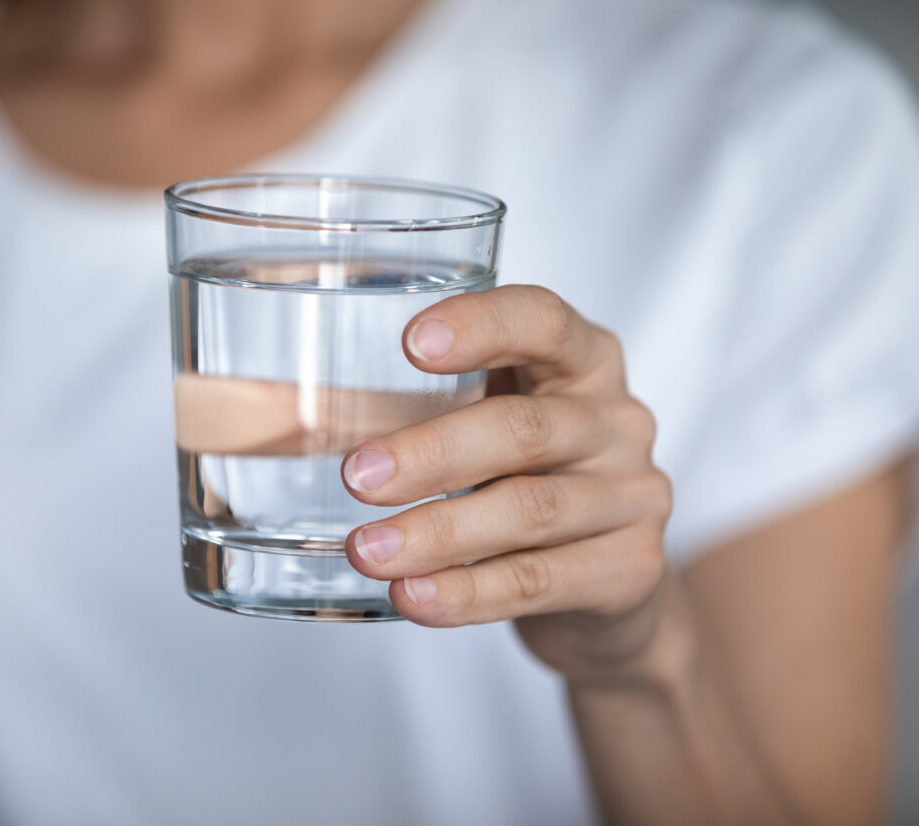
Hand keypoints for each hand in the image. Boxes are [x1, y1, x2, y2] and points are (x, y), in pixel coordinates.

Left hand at [342, 285, 672, 681]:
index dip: (483, 325)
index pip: (545, 321)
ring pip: (531, 512)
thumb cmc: (523, 479)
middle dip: (433, 453)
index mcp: (583, 361)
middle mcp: (619, 420)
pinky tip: (414, 599)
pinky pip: (541, 581)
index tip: (411, 343)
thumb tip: (283, 412)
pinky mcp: (631, 570)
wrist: (607, 584)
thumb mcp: (489, 423)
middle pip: (527, 428)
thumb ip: (429, 405)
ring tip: (367, 552)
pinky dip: (470, 594)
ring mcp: (635, 496)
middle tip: (356, 478)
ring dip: (439, 534)